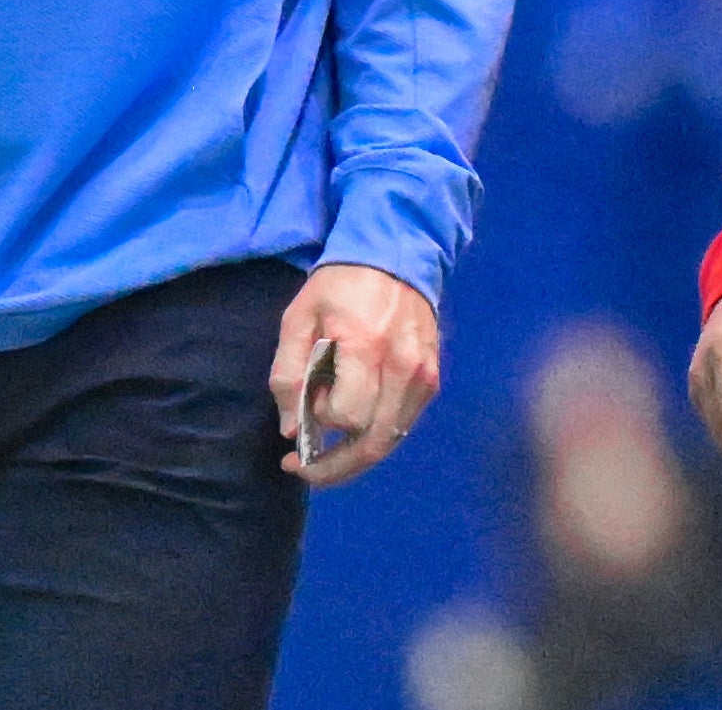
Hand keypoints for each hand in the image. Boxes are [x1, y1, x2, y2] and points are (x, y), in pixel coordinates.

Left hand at [270, 264, 439, 489]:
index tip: (305, 405)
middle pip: (372, 443)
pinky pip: (403, 424)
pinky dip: (376, 436)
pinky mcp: (432, 379)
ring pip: (391, 440)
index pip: (346, 416)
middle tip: (303, 467)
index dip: (320, 420)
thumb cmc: (340, 285)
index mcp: (367, 347)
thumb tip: (291, 429)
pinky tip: (355, 428)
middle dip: (334, 466)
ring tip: (326, 454)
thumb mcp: (299, 317)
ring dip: (355, 457)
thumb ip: (289, 373)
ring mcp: (424, 376)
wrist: (396, 254)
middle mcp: (403, 368)